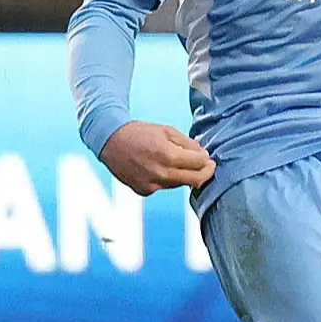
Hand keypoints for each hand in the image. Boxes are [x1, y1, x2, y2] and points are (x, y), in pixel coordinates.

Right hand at [99, 121, 215, 196]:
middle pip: (195, 180)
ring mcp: (152, 184)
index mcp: (168, 155)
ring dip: (185, 175)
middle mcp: (161, 173)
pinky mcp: (144, 190)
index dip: (207, 160)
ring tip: (182, 163)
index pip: (199, 163)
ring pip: (180, 184)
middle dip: (205, 173)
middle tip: (209, 167)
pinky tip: (160, 168)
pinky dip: (168, 179)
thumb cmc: (139, 132)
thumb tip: (203, 155)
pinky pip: (164, 187)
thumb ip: (188, 144)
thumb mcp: (166, 130)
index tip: (207, 157)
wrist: (110, 141)